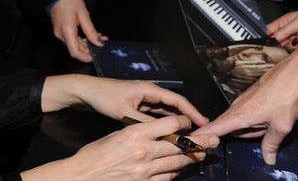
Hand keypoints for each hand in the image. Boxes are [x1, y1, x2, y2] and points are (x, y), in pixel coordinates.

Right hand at [22, 115, 218, 180]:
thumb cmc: (96, 153)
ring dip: (193, 158)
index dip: (184, 122)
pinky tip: (182, 169)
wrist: (83, 176)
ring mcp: (146, 171)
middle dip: (200, 142)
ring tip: (204, 154)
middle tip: (214, 139)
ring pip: (178, 162)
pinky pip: (168, 178)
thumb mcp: (117, 134)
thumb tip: (159, 132)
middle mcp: (144, 151)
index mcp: (135, 133)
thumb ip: (140, 132)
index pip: (170, 124)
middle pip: (180, 145)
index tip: (189, 122)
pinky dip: (177, 172)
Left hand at [41, 74, 207, 127]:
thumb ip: (144, 123)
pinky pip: (157, 114)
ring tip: (191, 134)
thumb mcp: (125, 112)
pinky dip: (166, 122)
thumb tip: (163, 134)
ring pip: (167, 110)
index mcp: (150, 89)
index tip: (205, 123)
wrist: (88, 91)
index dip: (192, 112)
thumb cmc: (105, 97)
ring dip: (178, 121)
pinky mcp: (139, 104)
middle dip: (189, 117)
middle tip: (203, 131)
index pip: (177, 100)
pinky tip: (172, 132)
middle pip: (175, 105)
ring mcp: (145, 98)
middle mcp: (150, 92)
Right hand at [50, 0, 106, 61]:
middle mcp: (61, 35)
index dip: (85, 57)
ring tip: (98, 37)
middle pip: (75, 49)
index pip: (75, 52)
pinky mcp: (59, 31)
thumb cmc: (70, 1)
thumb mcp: (84, 15)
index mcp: (67, 31)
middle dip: (89, 49)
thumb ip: (91, 31)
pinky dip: (80, 39)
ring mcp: (59, 33)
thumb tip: (98, 43)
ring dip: (86, 44)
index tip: (94, 56)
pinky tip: (88, 35)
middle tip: (101, 43)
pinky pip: (71, 39)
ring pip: (73, 45)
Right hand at [193, 44, 297, 165]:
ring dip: (252, 128)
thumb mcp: (281, 127)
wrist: (295, 73)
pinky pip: (248, 113)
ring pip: (241, 121)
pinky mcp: (251, 97)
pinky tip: (271, 117)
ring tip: (272, 124)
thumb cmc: (287, 96)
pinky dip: (257, 119)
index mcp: (240, 115)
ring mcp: (244, 100)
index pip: (214, 128)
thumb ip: (271, 144)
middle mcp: (237, 106)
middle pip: (230, 128)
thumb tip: (267, 158)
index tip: (192, 141)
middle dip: (241, 135)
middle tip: (262, 134)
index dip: (202, 136)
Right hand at [267, 5, 297, 49]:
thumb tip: (269, 39)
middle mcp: (290, 32)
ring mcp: (297, 42)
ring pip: (285, 50)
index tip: (263, 45)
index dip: (265, 38)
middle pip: (276, 43)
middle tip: (286, 43)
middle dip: (279, 44)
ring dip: (291, 48)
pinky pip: (295, 55)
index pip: (269, 31)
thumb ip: (282, 31)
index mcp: (285, 22)